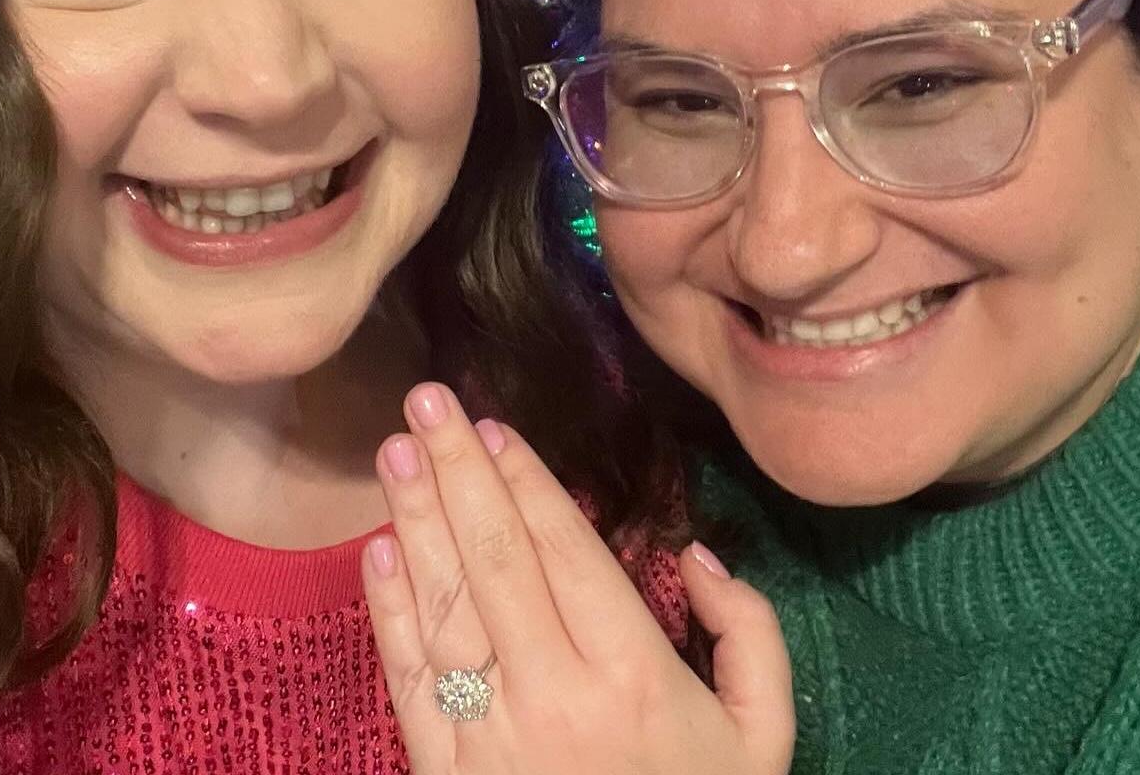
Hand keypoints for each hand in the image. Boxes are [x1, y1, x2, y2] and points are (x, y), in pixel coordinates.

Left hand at [361, 382, 794, 774]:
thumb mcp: (763, 739)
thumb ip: (751, 635)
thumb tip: (698, 554)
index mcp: (634, 672)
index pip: (564, 548)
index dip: (524, 479)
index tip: (492, 424)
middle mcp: (555, 693)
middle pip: (495, 557)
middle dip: (458, 469)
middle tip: (426, 399)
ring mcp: (490, 738)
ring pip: (445, 605)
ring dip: (415, 521)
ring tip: (394, 451)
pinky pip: (408, 682)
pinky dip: (388, 615)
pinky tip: (376, 552)